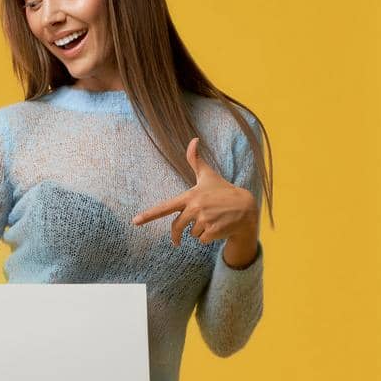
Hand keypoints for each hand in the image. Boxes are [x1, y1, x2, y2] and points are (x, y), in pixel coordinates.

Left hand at [131, 137, 257, 249]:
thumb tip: (193, 139)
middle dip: (176, 235)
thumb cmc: (223, 191)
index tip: (135, 221)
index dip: (149, 215)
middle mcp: (195, 208)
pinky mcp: (213, 231)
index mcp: (190, 196)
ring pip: (192, 234)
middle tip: (177, 241)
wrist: (246, 207)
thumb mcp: (208, 175)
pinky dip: (208, 237)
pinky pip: (202, 241)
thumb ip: (196, 160)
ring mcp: (204, 220)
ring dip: (200, 231)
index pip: (165, 207)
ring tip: (212, 220)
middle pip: (177, 227)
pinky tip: (218, 227)